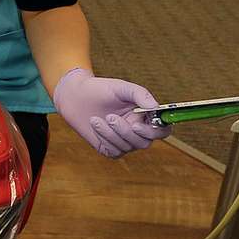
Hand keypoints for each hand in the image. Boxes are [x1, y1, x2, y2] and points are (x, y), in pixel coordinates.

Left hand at [52, 68, 169, 158]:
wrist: (76, 96)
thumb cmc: (101, 89)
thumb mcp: (121, 87)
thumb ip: (140, 94)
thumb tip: (156, 106)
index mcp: (146, 116)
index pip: (162, 130)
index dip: (155, 132)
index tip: (137, 124)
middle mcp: (138, 131)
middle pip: (144, 142)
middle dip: (126, 132)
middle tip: (111, 117)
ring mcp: (124, 141)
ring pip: (127, 147)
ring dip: (111, 133)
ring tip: (96, 118)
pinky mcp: (110, 149)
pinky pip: (114, 151)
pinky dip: (104, 138)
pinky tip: (95, 124)